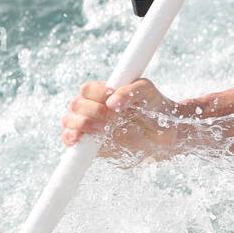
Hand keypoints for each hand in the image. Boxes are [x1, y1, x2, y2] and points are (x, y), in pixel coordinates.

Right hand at [61, 79, 182, 162]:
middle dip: (93, 111)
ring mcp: (88, 125)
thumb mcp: (147, 93)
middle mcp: (92, 107)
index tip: (111, 100)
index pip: (88, 89)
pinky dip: (71, 139)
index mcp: (103, 92)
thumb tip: (113, 101)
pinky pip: (70, 140)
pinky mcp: (88, 143)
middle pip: (77, 105)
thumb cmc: (153, 107)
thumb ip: (131, 91)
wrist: (163, 132)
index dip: (97, 94)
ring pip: (70, 120)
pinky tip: (79, 140)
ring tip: (102, 130)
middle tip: (113, 118)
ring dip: (82, 124)